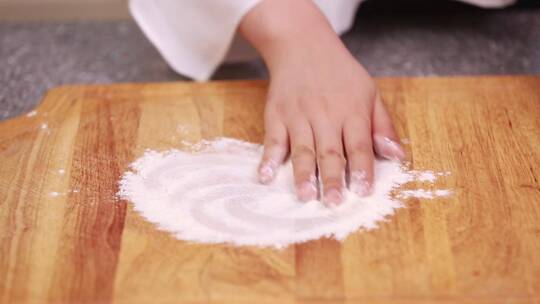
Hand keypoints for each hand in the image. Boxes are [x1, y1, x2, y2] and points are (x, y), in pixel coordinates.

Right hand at [240, 0, 404, 204]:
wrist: (302, 45)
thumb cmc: (340, 74)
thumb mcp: (370, 92)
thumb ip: (383, 126)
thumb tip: (397, 156)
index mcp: (352, 112)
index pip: (359, 145)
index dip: (362, 169)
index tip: (364, 191)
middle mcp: (326, 115)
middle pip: (331, 152)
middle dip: (333, 178)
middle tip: (334, 202)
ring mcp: (299, 116)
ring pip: (303, 149)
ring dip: (303, 174)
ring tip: (305, 195)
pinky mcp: (277, 115)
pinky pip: (273, 140)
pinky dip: (269, 158)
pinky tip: (266, 175)